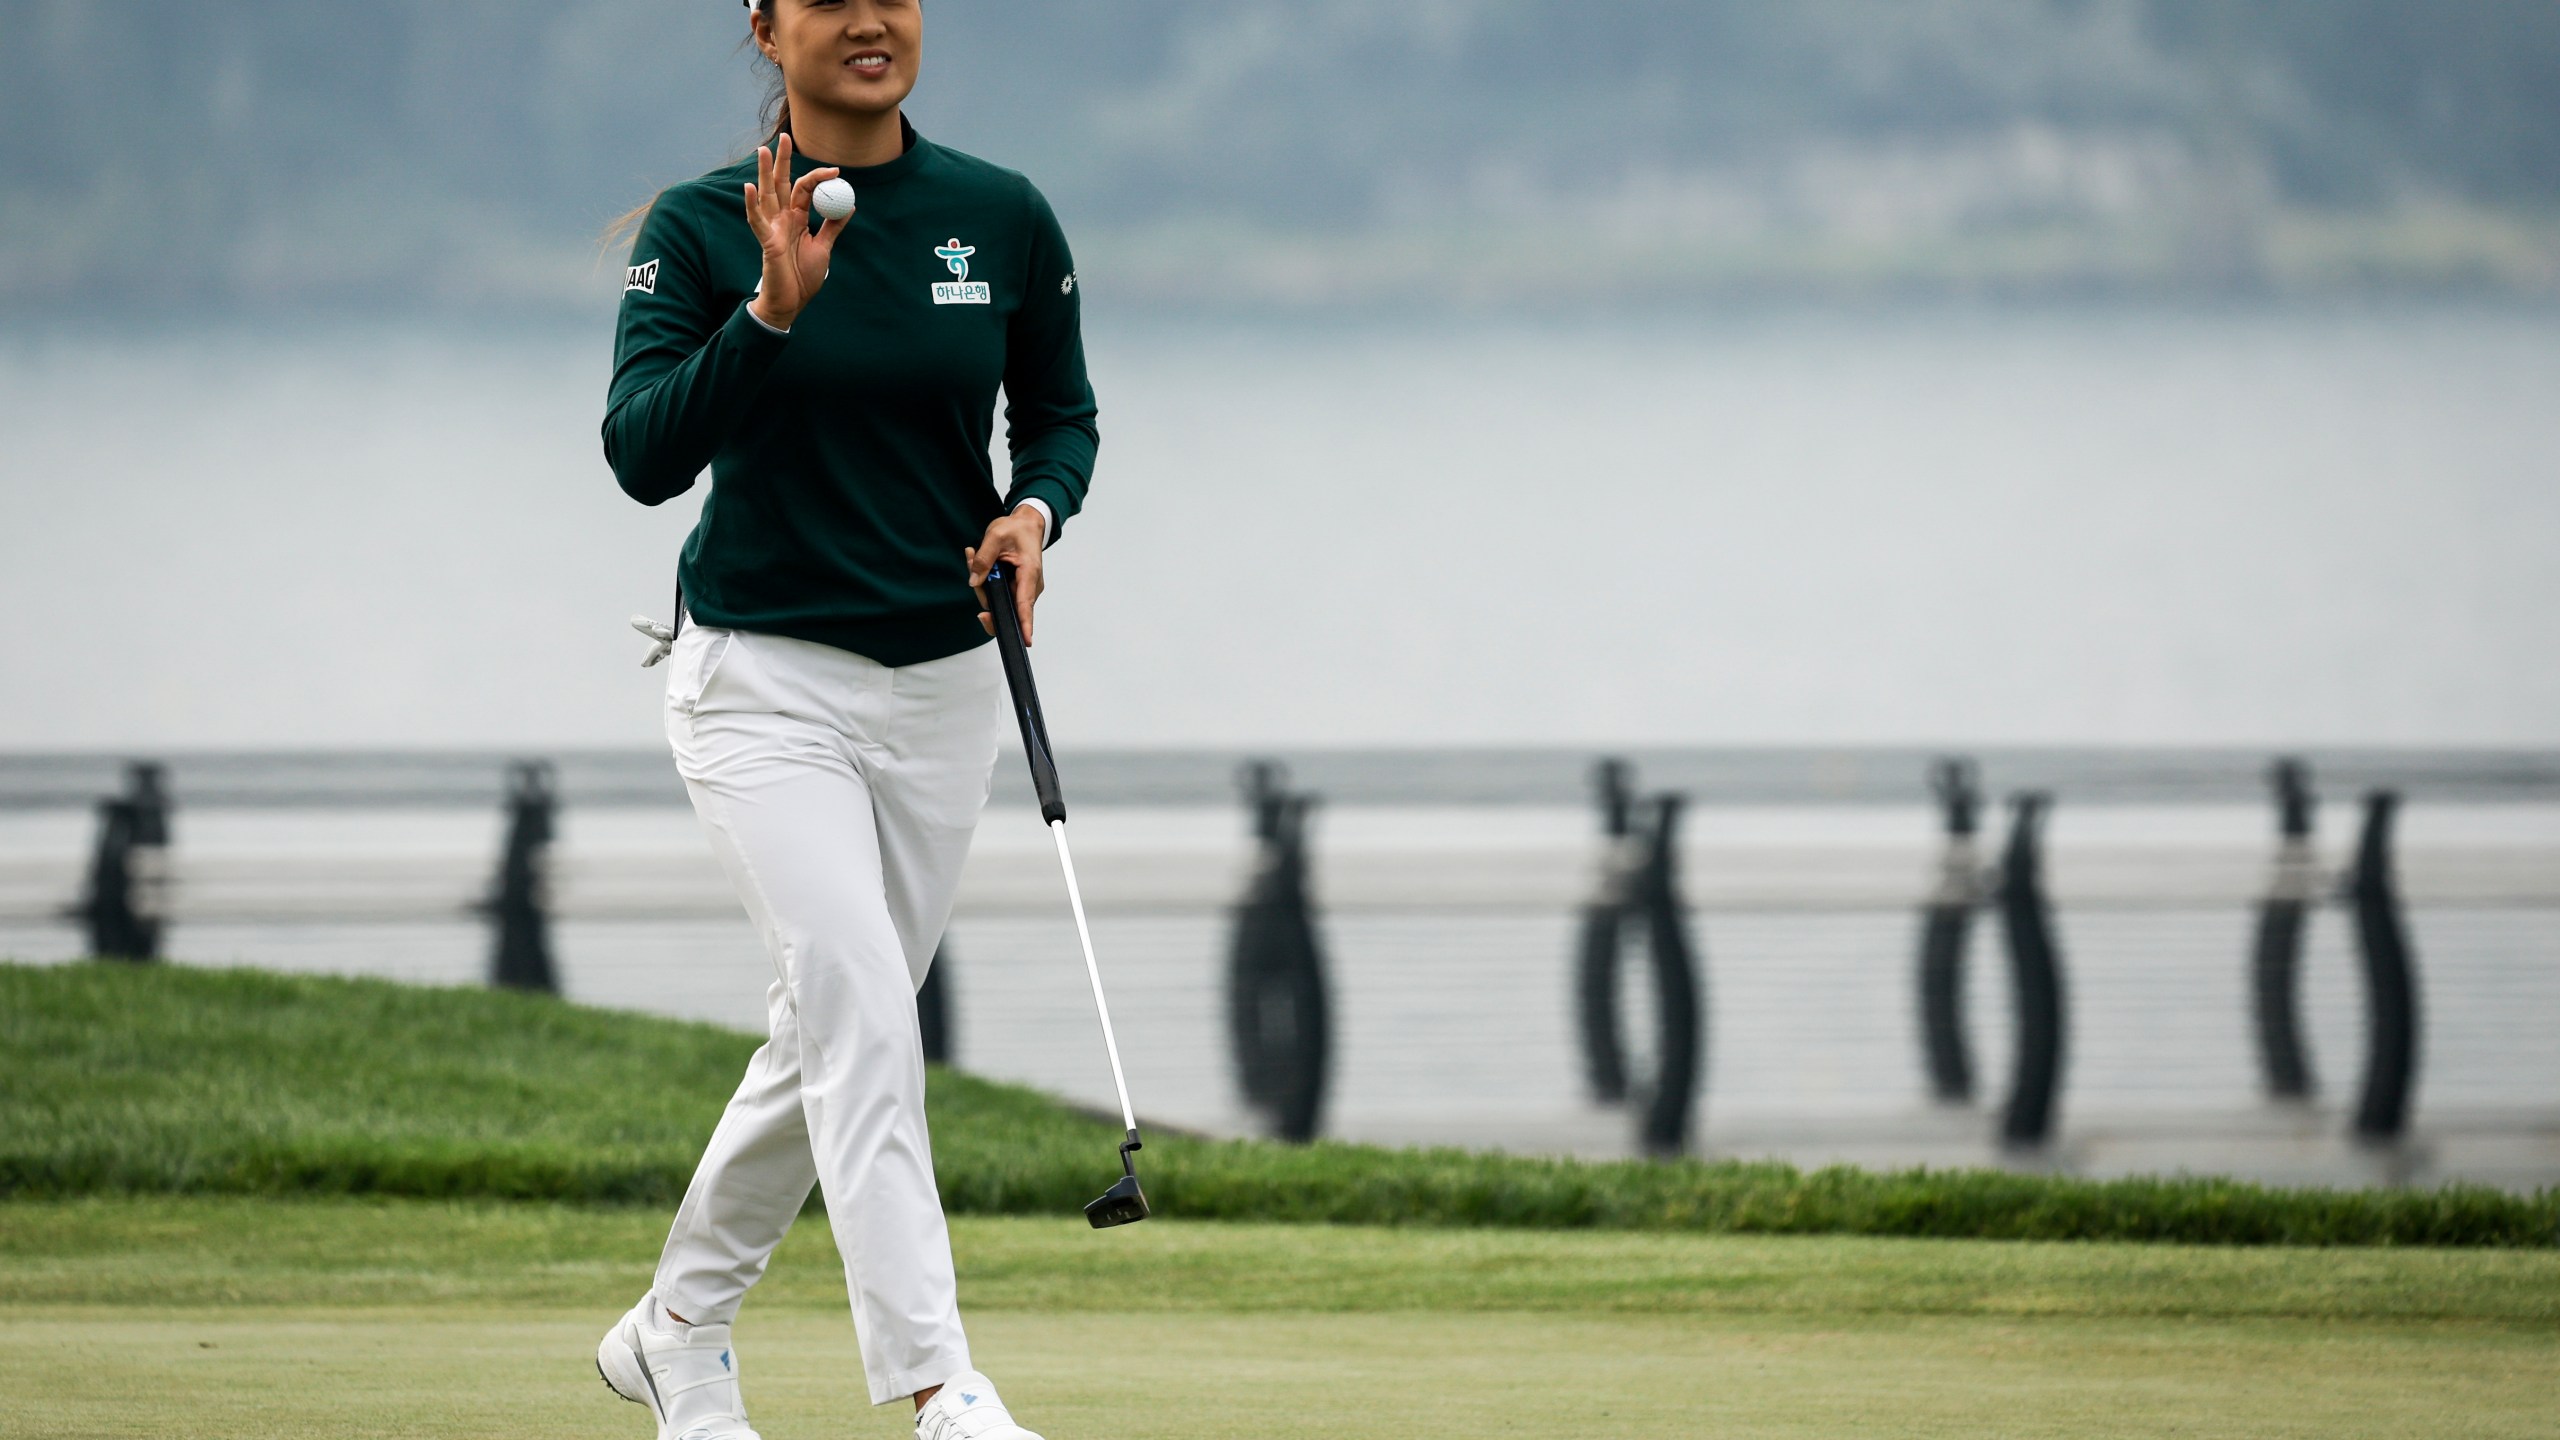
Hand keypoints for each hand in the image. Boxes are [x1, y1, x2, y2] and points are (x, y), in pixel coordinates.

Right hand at [742, 133, 846, 329]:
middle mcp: (782, 219)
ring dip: (763, 173)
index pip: (804, 190)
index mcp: (797, 219)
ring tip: (761, 150)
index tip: (835, 170)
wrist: (792, 303)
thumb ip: (833, 227)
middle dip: (781, 161)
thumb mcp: (824, 248)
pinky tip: (749, 188)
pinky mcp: (766, 242)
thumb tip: (849, 206)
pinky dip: (752, 205)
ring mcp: (772, 229)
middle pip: (780, 184)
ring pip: (767, 196)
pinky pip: (757, 221)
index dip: (818, 177)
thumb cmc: (803, 278)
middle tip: (783, 137)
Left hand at [966, 508, 1048, 643]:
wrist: (1026, 524)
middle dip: (983, 592)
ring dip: (981, 583)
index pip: (1025, 604)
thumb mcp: (996, 536)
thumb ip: (984, 559)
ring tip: (974, 555)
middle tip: (972, 561)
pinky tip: (977, 559)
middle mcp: (1029, 586)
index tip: (1025, 641)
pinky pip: (997, 594)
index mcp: (1029, 573)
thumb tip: (974, 581)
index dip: (1024, 624)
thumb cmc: (1017, 529)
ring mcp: (1022, 589)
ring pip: (998, 601)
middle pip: (1006, 607)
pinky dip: (984, 581)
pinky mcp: (1014, 588)